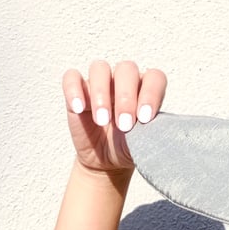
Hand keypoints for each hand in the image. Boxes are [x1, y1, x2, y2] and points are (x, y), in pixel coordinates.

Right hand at [61, 60, 167, 174]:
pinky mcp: (78, 91)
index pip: (154, 77)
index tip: (145, 118)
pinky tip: (80, 109)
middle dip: (126, 97)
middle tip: (124, 124)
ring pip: (100, 68)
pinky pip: (71, 78)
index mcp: (146, 88)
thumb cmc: (130, 146)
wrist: (108, 161)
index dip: (151, 94)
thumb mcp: (145, 141)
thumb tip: (157, 127)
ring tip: (102, 120)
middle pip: (126, 69)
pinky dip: (74, 90)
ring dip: (101, 93)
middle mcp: (124, 81)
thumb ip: (153, 129)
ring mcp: (100, 83)